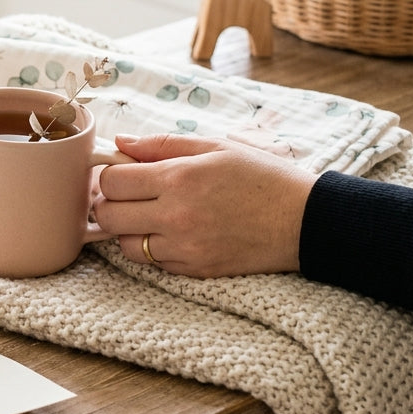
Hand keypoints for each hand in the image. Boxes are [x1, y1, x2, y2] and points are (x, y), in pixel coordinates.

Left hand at [92, 134, 319, 277]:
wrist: (304, 221)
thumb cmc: (262, 178)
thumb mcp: (216, 147)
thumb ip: (163, 144)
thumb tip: (120, 143)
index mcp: (179, 178)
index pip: (111, 181)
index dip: (110, 176)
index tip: (123, 174)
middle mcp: (176, 215)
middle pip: (108, 215)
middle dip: (111, 204)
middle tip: (130, 197)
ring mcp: (183, 247)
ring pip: (125, 244)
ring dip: (130, 231)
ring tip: (153, 217)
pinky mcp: (194, 270)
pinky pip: (153, 263)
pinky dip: (154, 249)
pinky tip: (174, 234)